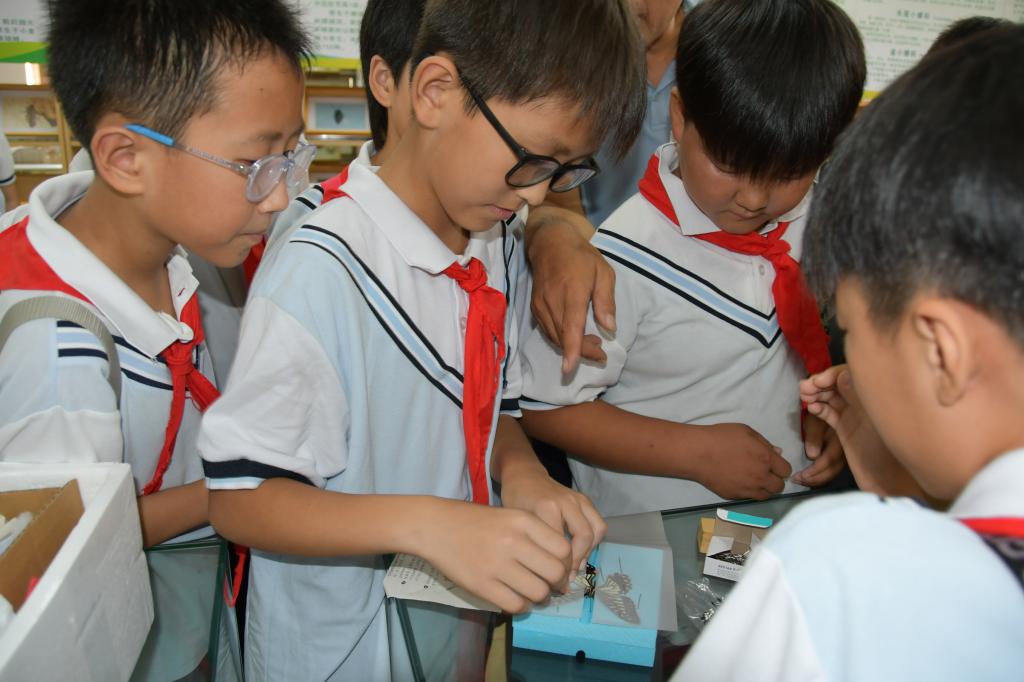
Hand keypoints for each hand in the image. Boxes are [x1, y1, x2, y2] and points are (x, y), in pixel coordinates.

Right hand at [417, 500, 572, 613]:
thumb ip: (535, 535)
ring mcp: (497, 564)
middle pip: (555, 573)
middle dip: (557, 583)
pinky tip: (515, 597)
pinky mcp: (482, 585)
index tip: (559, 568)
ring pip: (538, 592)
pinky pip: (515, 604)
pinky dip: (521, 606)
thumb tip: (560, 564)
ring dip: (540, 597)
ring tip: (533, 593)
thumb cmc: (474, 520)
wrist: (435, 526)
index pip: (562, 549)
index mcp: (523, 521)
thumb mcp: (510, 515)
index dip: (566, 563)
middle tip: (550, 585)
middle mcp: (513, 541)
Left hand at [499, 467, 606, 580]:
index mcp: (546, 508)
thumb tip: (547, 579)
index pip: (561, 545)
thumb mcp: (518, 524)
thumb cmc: (516, 501)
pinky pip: (598, 524)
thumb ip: (533, 546)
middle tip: (565, 579)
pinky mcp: (585, 499)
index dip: (560, 569)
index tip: (554, 584)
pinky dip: (594, 541)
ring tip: (574, 567)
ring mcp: (578, 499)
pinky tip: (580, 553)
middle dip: (576, 562)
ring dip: (589, 552)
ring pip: (596, 530)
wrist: (524, 476)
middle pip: (583, 538)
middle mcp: (566, 502)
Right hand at [526, 209, 614, 373]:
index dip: (571, 348)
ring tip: (592, 345)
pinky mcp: (535, 308)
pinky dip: (561, 339)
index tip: (570, 368)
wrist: (550, 244)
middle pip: (563, 337)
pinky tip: (575, 336)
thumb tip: (610, 327)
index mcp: (572, 292)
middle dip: (582, 352)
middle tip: (601, 354)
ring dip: (571, 347)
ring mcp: (540, 305)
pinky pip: (548, 331)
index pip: (571, 326)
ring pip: (554, 337)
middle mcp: (552, 301)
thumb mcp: (603, 272)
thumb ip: (606, 301)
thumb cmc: (581, 257)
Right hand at [691, 423, 791, 499]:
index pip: (786, 470)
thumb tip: (777, 452)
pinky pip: (749, 497)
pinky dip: (749, 492)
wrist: (698, 453)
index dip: (780, 467)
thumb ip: (764, 443)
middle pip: (779, 487)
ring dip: (764, 488)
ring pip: (766, 496)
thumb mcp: (746, 431)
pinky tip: (739, 481)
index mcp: (766, 459)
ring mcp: (748, 489)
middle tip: (764, 473)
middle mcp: (761, 477)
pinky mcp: (735, 497)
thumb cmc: (721, 437)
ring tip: (753, 479)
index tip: (773, 464)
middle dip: (775, 480)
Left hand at [793, 412, 845, 485]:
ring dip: (818, 479)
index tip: (801, 476)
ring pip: (834, 471)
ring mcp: (846, 452)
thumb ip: (814, 436)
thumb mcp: (814, 420)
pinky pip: (834, 468)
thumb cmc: (818, 411)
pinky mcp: (842, 454)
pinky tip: (811, 478)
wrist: (826, 404)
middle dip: (815, 479)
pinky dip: (822, 475)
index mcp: (841, 439)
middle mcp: (847, 448)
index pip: (830, 460)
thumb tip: (813, 456)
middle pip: (834, 469)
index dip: (816, 470)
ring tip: (801, 481)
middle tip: (798, 481)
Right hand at [799, 365, 922, 496]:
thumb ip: (861, 400)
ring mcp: (856, 416)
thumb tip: (844, 375)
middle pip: (840, 384)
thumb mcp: (877, 426)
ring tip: (804, 395)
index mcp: (879, 398)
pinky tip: (811, 408)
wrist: (891, 486)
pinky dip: (819, 409)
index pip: (854, 375)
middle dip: (822, 383)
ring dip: (817, 394)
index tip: (819, 381)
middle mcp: (867, 403)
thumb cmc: (891, 456)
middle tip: (804, 388)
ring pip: (832, 398)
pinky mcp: (846, 429)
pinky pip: (829, 413)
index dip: (834, 374)